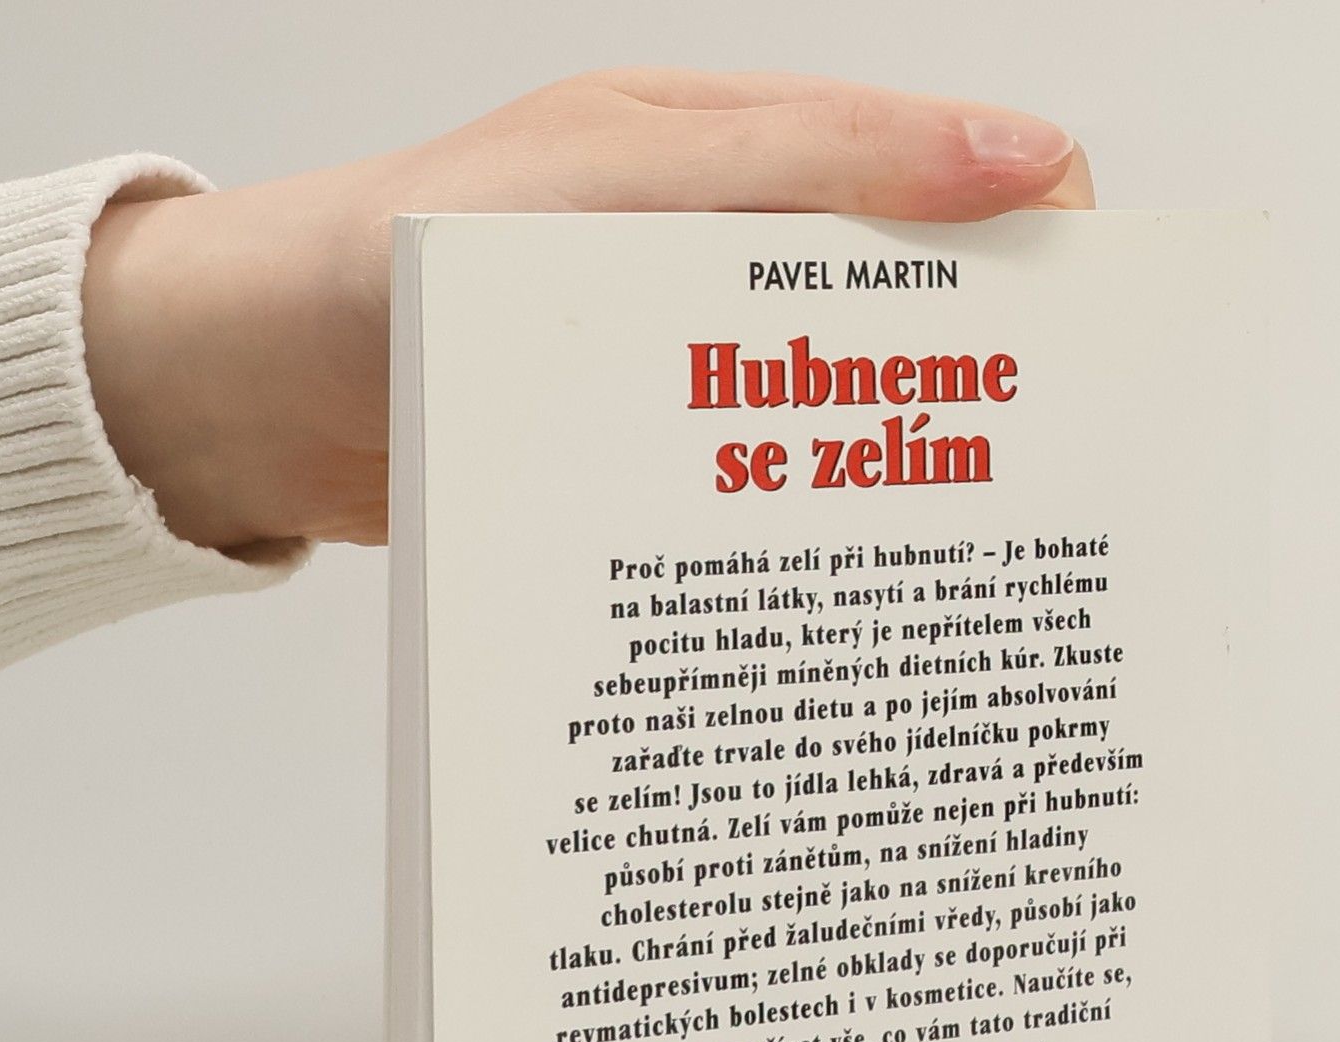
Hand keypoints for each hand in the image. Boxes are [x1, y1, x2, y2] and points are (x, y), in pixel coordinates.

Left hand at [81, 69, 1094, 552]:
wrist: (246, 391)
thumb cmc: (396, 256)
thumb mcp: (611, 182)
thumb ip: (808, 168)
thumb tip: (1021, 157)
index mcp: (740, 155)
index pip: (950, 169)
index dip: (1041, 238)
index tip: (1092, 339)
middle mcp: (727, 261)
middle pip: (913, 309)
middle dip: (987, 381)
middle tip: (1040, 479)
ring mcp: (690, 371)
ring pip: (843, 416)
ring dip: (898, 478)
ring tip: (959, 558)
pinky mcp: (648, 467)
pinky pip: (757, 491)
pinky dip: (805, 533)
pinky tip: (837, 588)